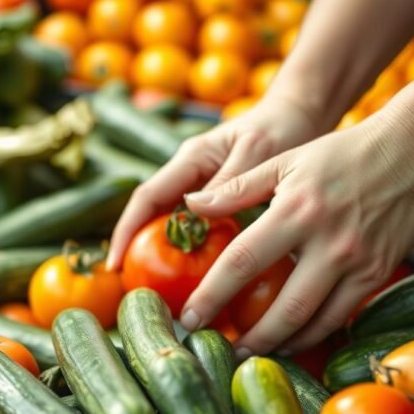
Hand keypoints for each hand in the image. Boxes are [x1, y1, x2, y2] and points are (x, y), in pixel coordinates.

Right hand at [106, 94, 325, 269]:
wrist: (299, 116)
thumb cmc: (281, 128)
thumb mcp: (259, 151)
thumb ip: (231, 179)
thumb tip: (193, 209)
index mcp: (192, 158)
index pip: (147, 197)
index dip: (126, 231)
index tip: (115, 264)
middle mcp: (190, 174)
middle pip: (152, 216)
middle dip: (137, 251)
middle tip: (135, 291)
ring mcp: (203, 189)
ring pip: (174, 227)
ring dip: (164, 258)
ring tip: (162, 296)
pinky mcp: (220, 203)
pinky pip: (199, 231)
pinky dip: (194, 255)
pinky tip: (199, 284)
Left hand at [178, 108, 413, 356]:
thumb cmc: (342, 152)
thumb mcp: (285, 160)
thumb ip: (237, 187)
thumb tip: (191, 206)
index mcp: (295, 209)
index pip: (242, 262)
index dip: (212, 295)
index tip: (190, 318)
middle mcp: (327, 241)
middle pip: (281, 307)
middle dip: (249, 337)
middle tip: (225, 350)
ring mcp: (357, 262)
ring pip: (314, 321)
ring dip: (281, 343)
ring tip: (254, 352)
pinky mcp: (379, 273)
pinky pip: (342, 316)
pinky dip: (315, 333)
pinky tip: (294, 339)